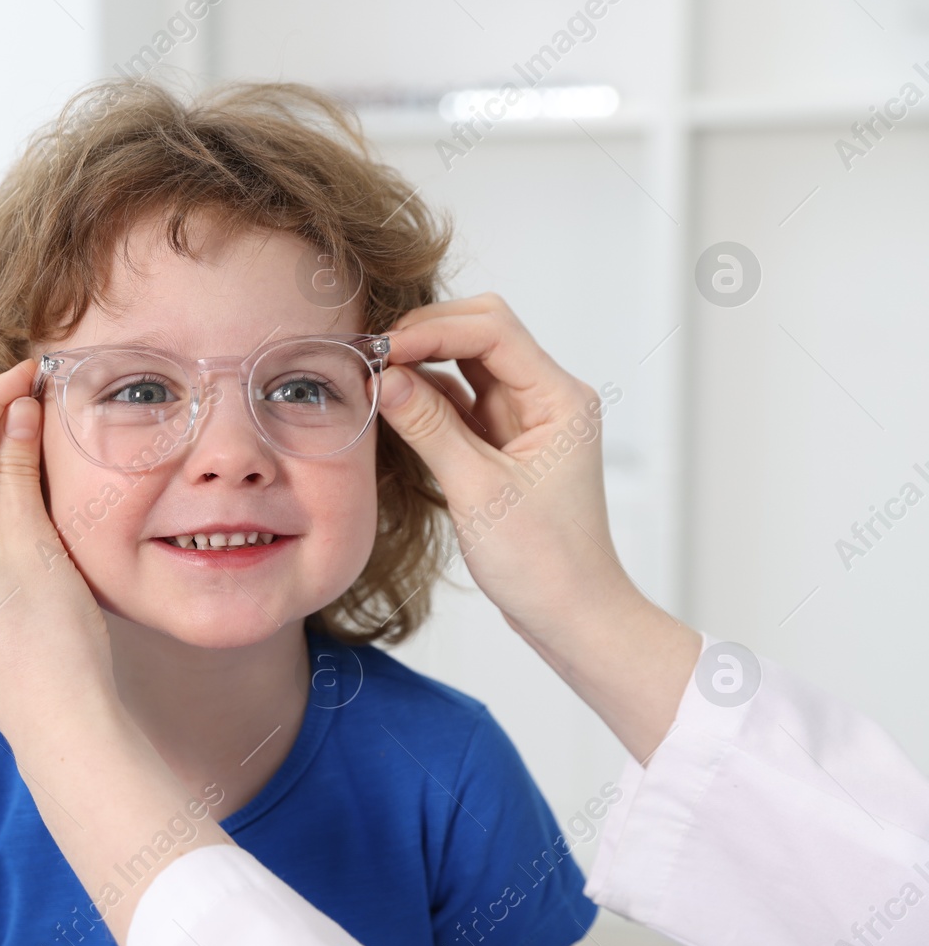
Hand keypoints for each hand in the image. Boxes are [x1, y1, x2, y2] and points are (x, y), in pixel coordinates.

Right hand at [373, 293, 677, 669]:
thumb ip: (430, 428)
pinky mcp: (501, 442)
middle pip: (481, 332)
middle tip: (373, 355)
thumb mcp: (478, 491)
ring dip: (421, 362)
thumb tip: (385, 378)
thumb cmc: (545, 563)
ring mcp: (522, 418)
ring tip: (372, 375)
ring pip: (466, 363)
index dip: (434, 330)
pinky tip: (390, 402)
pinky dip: (423, 396)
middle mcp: (545, 397)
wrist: (572, 615)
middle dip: (426, 333)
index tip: (382, 350)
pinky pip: (457, 400)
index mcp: (559, 399)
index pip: (493, 332)